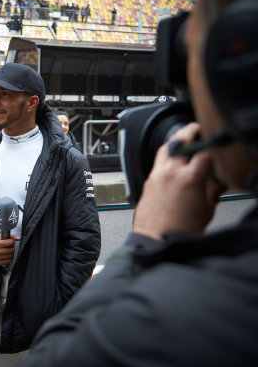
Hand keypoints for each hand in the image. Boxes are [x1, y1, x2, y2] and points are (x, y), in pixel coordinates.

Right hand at [0, 233, 18, 265]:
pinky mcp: (0, 262)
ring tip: (8, 251)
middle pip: (12, 249)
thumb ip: (9, 236)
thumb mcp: (0, 238)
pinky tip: (7, 255)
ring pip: (12, 255)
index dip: (12, 241)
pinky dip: (10, 257)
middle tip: (9, 247)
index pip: (11, 242)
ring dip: (11, 253)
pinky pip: (10, 260)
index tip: (10, 241)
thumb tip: (19, 238)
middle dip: (12, 247)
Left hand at [133, 123, 225, 239]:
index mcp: (190, 178)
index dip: (213, 150)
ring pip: (164, 149)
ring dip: (174, 142)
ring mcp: (157, 176)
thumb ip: (213, 193)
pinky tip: (171, 161)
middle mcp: (171, 172)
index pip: (205, 153)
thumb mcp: (206, 210)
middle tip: (196, 128)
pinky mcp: (148, 182)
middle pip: (180, 142)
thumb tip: (218, 186)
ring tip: (181, 138)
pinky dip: (165, 158)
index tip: (216, 151)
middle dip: (190, 132)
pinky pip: (157, 163)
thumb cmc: (180, 229)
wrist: (156, 239)